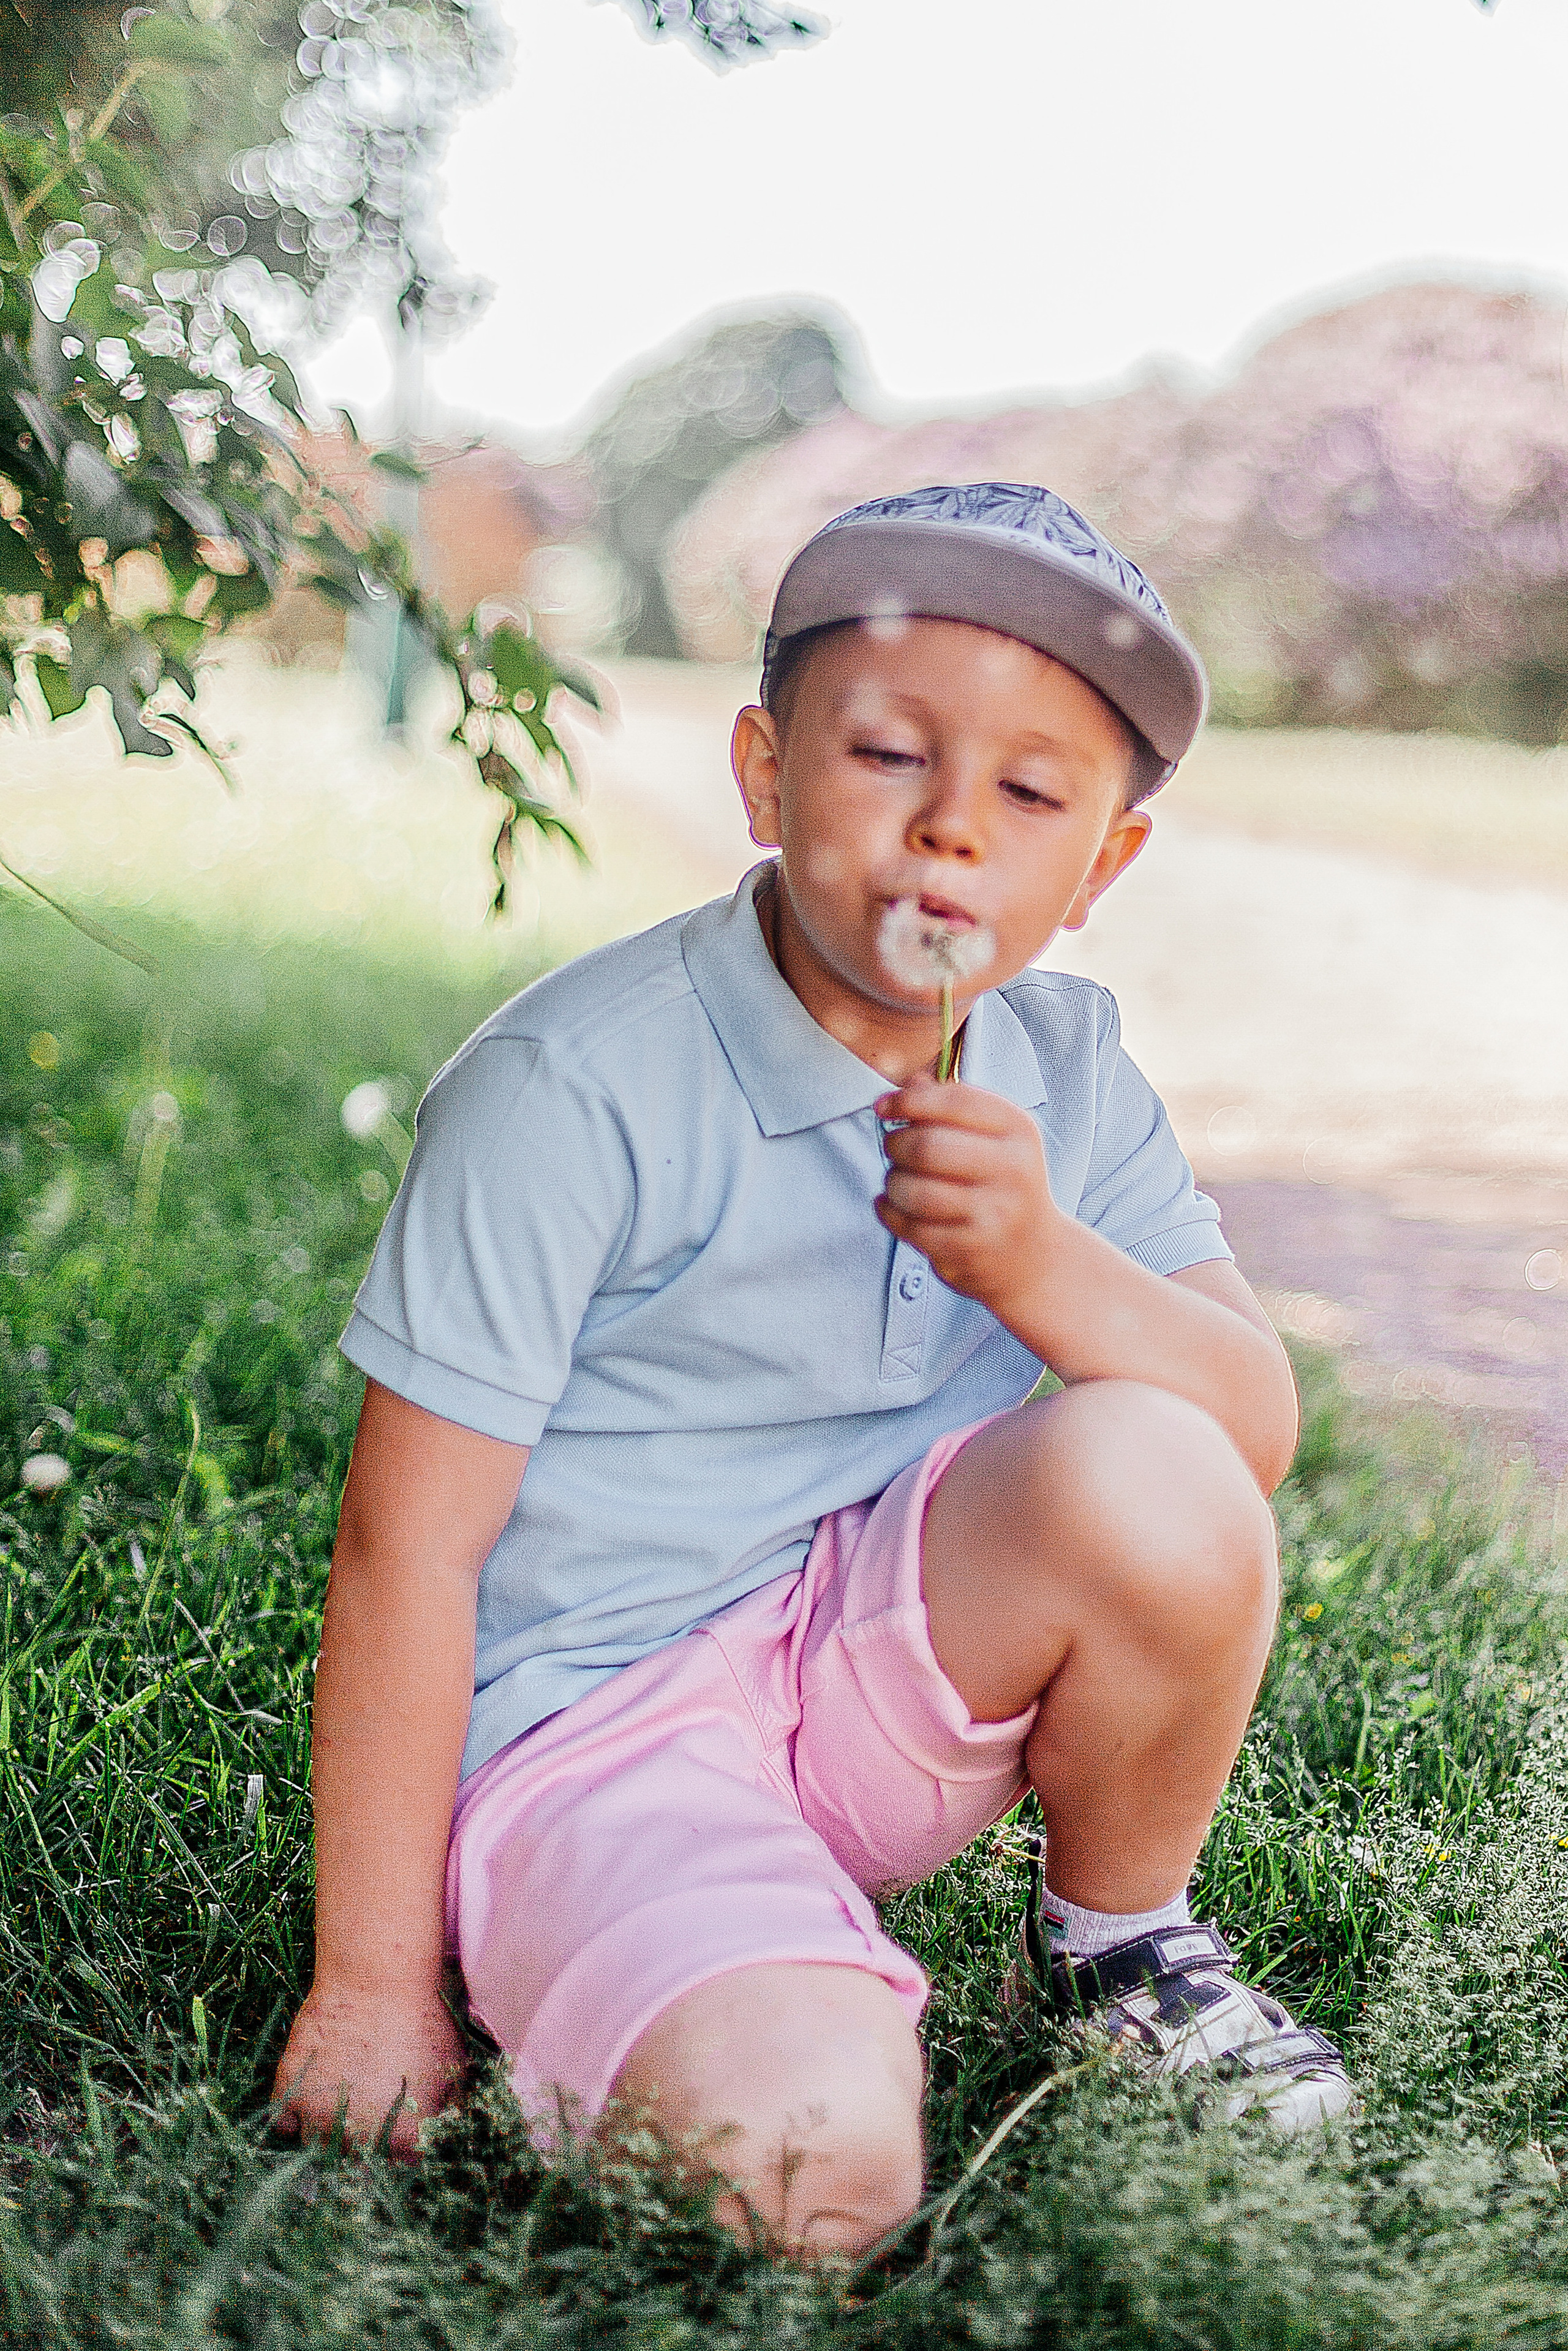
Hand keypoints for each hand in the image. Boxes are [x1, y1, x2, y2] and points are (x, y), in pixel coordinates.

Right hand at [272, 1981, 467, 2156]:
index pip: (403, 2169)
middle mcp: (359, 2139)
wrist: (376, 1979)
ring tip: (339, 2117)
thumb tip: (451, 2127)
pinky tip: (308, 2104)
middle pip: (357, 2168)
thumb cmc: (423, 2016)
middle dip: (364, 2154)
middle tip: (368, 2126)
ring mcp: (320, 2118)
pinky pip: (283, 2126)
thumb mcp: (453, 2064)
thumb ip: (452, 2107)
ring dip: (328, 2140)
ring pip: (318, 2151)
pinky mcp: (290, 2093)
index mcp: (403, 2139)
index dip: (403, 2153)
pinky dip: (293, 2120)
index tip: (400, 2136)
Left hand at [875, 1076, 1059, 1325]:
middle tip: (893, 1149)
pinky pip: (909, 1226)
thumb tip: (909, 1083)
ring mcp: (994, 1214)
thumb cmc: (1002, 1185)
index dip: (907, 1100)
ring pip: (913, 1190)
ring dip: (892, 1182)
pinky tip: (893, 1206)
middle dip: (896, 1144)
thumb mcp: (994, 1138)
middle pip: (926, 1146)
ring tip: (897, 1181)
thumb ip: (952, 1105)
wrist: (1034, 1257)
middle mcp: (1013, 1169)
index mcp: (1018, 1130)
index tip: (883, 1106)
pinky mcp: (970, 1250)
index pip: (954, 1100)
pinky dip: (889, 1212)